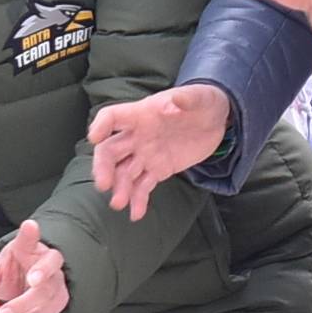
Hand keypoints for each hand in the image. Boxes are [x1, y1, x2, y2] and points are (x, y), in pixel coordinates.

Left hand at [0, 221, 67, 312]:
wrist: (29, 285)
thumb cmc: (12, 272)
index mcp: (28, 248)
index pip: (30, 239)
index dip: (30, 233)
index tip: (29, 225)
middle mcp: (47, 262)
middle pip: (50, 267)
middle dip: (42, 272)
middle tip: (32, 279)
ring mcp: (56, 281)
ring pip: (49, 293)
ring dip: (26, 306)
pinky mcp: (58, 300)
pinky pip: (48, 311)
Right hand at [89, 83, 232, 216]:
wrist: (217, 121)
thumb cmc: (204, 102)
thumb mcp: (201, 98)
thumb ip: (188, 99)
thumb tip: (175, 101)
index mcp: (142, 114)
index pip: (113, 117)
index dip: (101, 125)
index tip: (94, 139)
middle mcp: (137, 135)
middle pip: (110, 151)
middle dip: (104, 167)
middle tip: (104, 184)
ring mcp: (146, 154)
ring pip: (124, 172)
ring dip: (119, 188)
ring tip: (119, 204)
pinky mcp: (158, 170)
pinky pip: (143, 186)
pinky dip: (138, 200)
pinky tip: (136, 214)